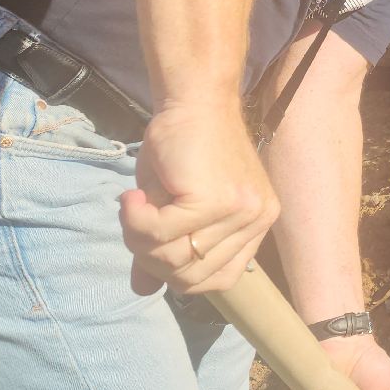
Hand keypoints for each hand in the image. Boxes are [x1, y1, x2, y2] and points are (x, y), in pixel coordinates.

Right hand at [119, 101, 279, 295]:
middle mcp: (257, 221)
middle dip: (152, 259)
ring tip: (133, 207)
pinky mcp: (216, 200)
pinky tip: (132, 198)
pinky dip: (136, 221)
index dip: (178, 273)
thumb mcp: (174, 205)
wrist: (192, 100)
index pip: (218, 281)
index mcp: (256, 226)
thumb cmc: (183, 148)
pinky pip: (162, 234)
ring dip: (139, 238)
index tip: (154, 243)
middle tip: (136, 224)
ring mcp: (241, 212)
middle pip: (193, 278)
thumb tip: (144, 289)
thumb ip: (162, 247)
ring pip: (175, 259)